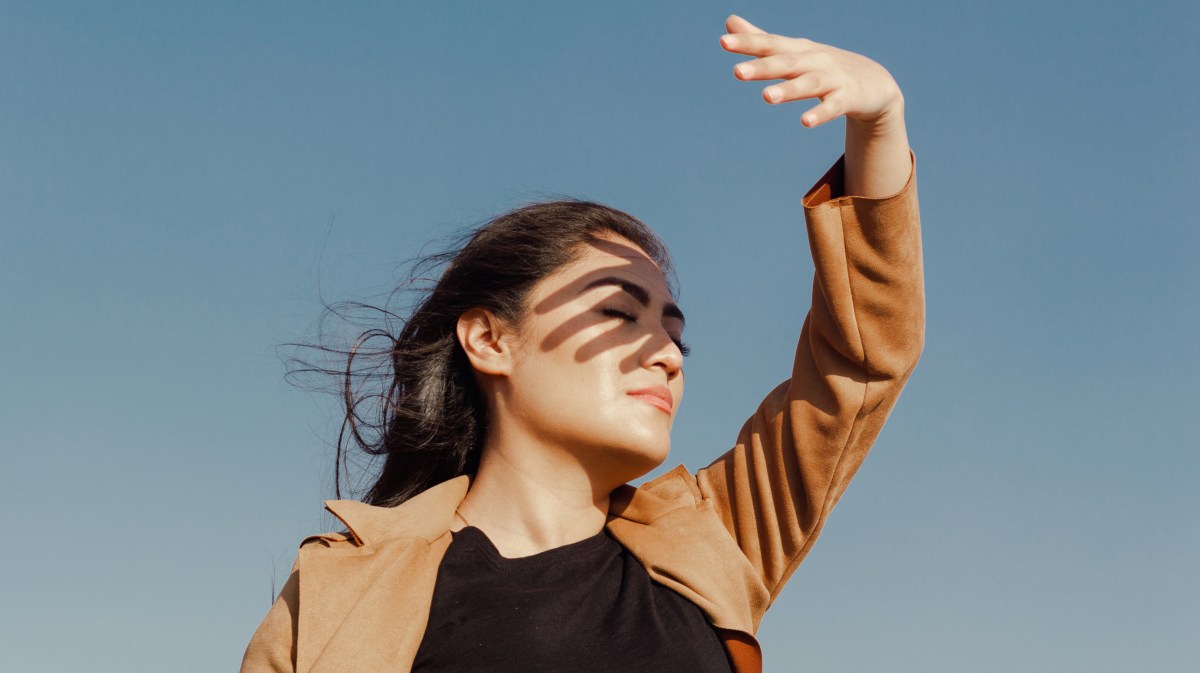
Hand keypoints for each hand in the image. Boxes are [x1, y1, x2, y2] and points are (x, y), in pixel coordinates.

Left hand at [720, 15, 902, 129]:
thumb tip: (729, 22)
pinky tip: (805, 122)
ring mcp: (834, 78)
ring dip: (789, 90)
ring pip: (809, 84)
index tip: (723, 41)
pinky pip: (834, 106)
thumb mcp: (793, 53)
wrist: (875, 84)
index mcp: (798, 51)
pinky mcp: (849, 98)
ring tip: (767, 97)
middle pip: (786, 63)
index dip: (748, 43)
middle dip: (762, 67)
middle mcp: (815, 61)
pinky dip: (821, 113)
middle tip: (737, 72)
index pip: (770, 44)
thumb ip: (761, 41)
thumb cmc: (826, 67)